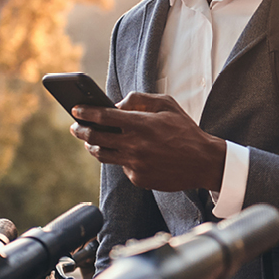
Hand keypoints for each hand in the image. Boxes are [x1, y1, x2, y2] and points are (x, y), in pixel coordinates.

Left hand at [70, 92, 225, 191]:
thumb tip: (117, 104)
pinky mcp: (138, 178)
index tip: (76, 109)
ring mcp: (135, 164)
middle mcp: (134, 145)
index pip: (103, 117)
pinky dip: (121, 157)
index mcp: (140, 124)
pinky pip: (122, 166)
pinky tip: (126, 152)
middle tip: (76, 126)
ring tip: (91, 140)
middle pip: (96, 137)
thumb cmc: (185, 130)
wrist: (203, 162)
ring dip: (93, 146)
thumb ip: (140, 100)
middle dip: (81, 130)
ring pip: (103, 155)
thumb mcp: (167, 105)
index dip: (86, 112)